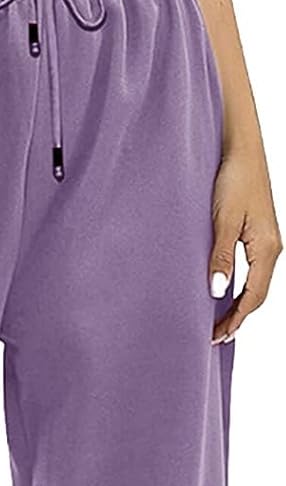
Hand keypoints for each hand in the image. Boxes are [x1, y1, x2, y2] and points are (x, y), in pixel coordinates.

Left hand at [209, 146, 281, 342]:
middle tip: (214, 336)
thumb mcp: (223, 220)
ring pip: (256, 283)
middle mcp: (272, 248)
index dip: (235, 320)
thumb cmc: (233, 178)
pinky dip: (241, 286)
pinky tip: (226, 291)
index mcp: (266, 249)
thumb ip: (221, 257)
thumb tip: (217, 292)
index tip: (216, 337)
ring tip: (219, 321)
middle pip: (257, 295)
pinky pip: (254, 270)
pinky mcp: (260, 233)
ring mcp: (268, 241)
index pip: (252, 297)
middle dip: (237, 317)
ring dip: (239, 304)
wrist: (242, 148)